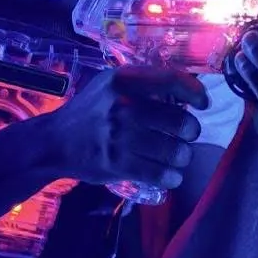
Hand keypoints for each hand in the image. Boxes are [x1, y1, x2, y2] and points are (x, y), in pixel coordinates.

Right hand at [36, 67, 207, 192]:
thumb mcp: (110, 83)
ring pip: (176, 151)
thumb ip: (144, 81)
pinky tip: (170, 174)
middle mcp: (123, 108)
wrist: (54, 142)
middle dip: (191, 131)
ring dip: (183, 155)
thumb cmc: (90, 110)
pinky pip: (161, 174)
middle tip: (187, 134)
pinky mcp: (117, 165)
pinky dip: (172, 176)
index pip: (171, 81)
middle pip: (181, 122)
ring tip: (178, 155)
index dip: (195, 92)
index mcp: (123, 82)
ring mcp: (120, 138)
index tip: (203, 103)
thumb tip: (190, 85)